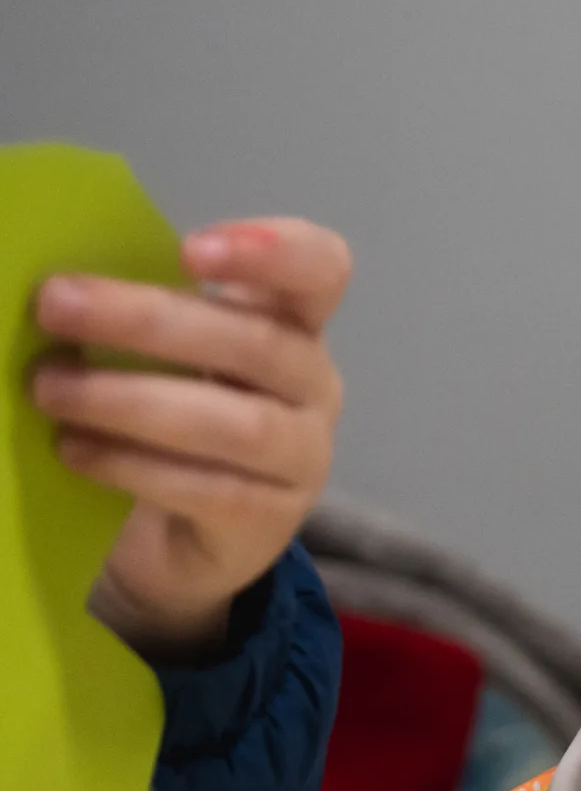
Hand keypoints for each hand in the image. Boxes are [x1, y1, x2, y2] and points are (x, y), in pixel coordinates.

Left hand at [29, 218, 351, 658]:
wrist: (176, 539)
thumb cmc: (166, 422)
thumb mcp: (161, 357)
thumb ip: (140, 317)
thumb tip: (62, 283)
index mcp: (292, 323)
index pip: (321, 269)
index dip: (274, 251)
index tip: (190, 251)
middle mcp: (312, 385)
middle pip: (259, 343)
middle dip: (150, 320)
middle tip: (57, 304)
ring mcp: (302, 457)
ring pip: (238, 424)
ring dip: (132, 400)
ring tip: (50, 389)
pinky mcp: (270, 520)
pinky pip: (210, 489)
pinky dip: (134, 464)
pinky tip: (75, 450)